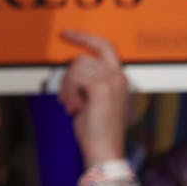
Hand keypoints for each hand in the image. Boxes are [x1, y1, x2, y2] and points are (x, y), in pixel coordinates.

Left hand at [56, 29, 130, 165]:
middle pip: (83, 59)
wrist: (104, 152)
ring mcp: (112, 80)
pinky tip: (74, 108)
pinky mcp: (101, 87)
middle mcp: (119, 76)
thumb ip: (87, 83)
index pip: (104, 46)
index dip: (85, 38)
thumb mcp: (92, 101)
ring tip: (72, 106)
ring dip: (67, 87)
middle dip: (68, 77)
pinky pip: (75, 78)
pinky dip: (69, 93)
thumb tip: (70, 71)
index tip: (66, 33)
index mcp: (120, 78)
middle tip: (66, 98)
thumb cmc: (97, 132)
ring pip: (76, 67)